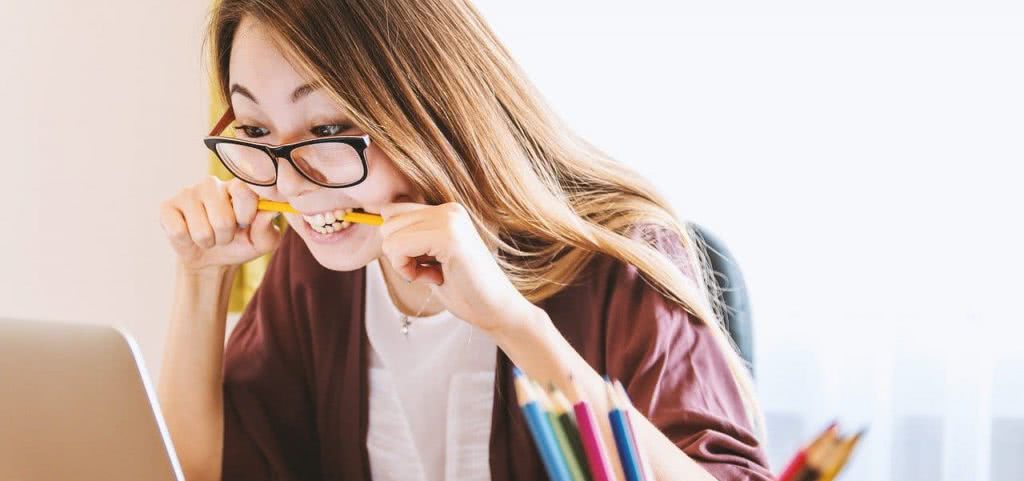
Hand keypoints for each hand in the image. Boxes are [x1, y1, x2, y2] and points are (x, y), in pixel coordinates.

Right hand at [160, 176, 281, 273]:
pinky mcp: (167, 207)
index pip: (244, 192)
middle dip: (226, 237)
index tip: (245, 224)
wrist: (211, 259)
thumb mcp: (262, 242)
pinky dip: (187, 242)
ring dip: (208, 242)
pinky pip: (179, 232)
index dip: (246, 216)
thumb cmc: (240, 244)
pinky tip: (189, 234)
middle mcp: (212, 184)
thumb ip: (267, 229)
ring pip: (201, 231)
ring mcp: (188, 193)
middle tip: (224, 235)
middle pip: (222, 220)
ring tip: (209, 236)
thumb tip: (270, 211)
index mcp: (237, 186)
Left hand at [379, 202, 537, 333]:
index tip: (424, 263)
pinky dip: (407, 270)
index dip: (398, 244)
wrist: (496, 310)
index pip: (392, 212)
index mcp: (446, 211)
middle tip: (429, 271)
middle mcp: (448, 209)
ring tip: (434, 274)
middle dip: (399, 253)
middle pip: (387, 222)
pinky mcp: (448, 236)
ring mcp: (449, 220)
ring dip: (404, 263)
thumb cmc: (463, 289)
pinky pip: (399, 248)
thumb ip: (411, 237)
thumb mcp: (430, 257)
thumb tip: (378, 222)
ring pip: (390, 236)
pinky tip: (435, 278)